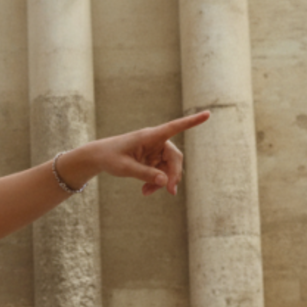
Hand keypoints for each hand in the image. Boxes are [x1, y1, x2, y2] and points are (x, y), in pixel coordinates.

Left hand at [88, 111, 209, 195]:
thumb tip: (166, 181)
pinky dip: (156, 183)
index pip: (174, 127)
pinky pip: (162, 173)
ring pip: (169, 169)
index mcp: (150, 136)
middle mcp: (156, 141)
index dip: (191, 122)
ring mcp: (156, 151)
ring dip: (162, 182)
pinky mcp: (153, 160)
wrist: (98, 157)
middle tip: (170, 192)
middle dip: (173, 175)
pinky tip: (145, 191)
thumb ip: (145, 174)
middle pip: (175, 158)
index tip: (208, 114)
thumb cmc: (109, 157)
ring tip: (146, 192)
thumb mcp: (124, 167)